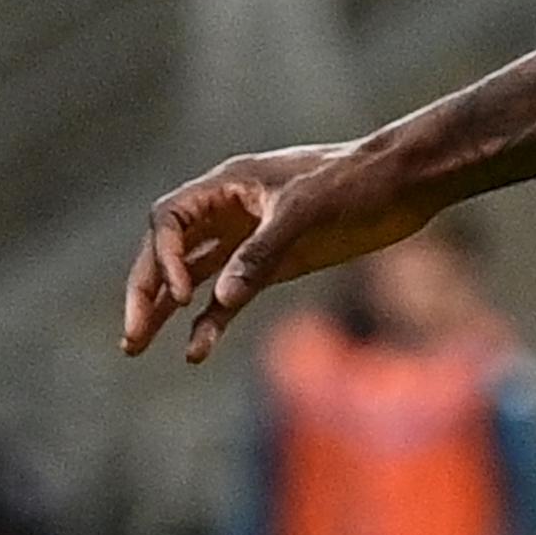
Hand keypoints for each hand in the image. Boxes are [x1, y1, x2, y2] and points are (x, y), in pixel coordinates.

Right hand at [124, 141, 426, 362]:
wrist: (404, 184)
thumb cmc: (355, 183)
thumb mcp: (306, 211)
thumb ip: (261, 252)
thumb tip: (220, 298)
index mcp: (227, 186)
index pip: (169, 221)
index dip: (163, 259)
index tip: (180, 294)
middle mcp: (228, 212)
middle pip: (168, 252)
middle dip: (146, 292)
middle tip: (131, 336)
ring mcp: (249, 241)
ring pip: (191, 277)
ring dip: (164, 310)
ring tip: (136, 346)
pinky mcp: (274, 266)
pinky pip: (229, 297)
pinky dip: (211, 322)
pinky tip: (195, 352)